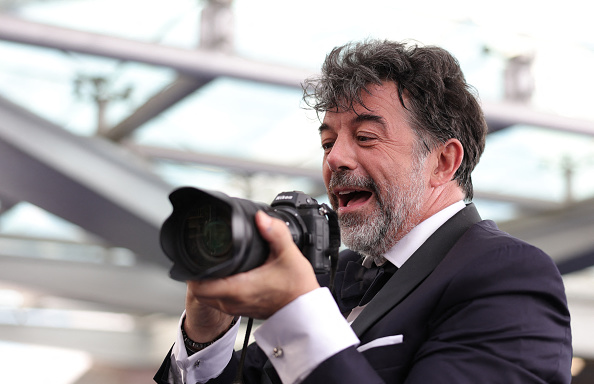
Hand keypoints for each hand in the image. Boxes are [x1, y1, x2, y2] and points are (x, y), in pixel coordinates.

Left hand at [184, 211, 319, 337]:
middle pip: (199, 291)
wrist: (306, 311)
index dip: (193, 271)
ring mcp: (236, 308)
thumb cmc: (298, 288)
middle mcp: (233, 302)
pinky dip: (216, 289)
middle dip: (198, 274)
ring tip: (215, 265)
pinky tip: (228, 276)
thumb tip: (261, 217)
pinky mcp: (241, 311)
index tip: (198, 256)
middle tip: (205, 256)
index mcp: (239, 288)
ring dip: (207, 283)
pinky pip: (219, 301)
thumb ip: (275, 232)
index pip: (199, 286)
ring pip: (208, 297)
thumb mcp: (289, 255)